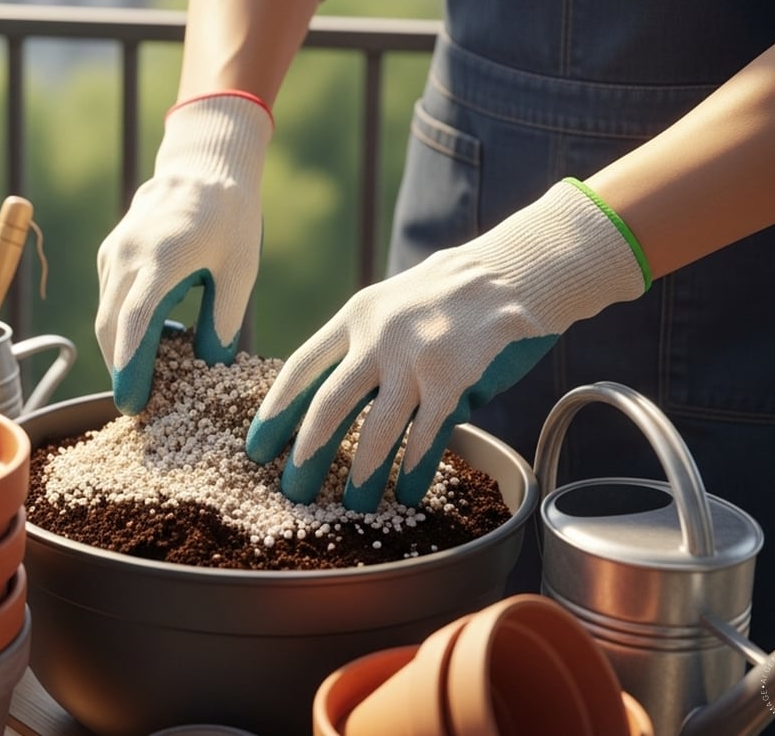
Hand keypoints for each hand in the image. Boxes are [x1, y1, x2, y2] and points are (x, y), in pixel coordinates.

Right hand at [96, 92, 270, 414]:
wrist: (203, 166)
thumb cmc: (230, 217)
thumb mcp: (240, 270)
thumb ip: (223, 320)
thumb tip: (211, 366)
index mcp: (161, 259)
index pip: (134, 325)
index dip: (129, 369)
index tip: (134, 404)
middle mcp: (127, 256)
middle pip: (110, 328)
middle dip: (120, 369)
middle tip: (140, 404)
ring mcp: (114, 253)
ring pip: (105, 316)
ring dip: (120, 350)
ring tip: (147, 378)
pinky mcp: (111, 253)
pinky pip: (109, 299)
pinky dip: (122, 326)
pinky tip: (153, 339)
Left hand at [245, 179, 648, 510]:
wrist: (518, 269)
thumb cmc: (450, 293)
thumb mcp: (390, 302)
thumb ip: (359, 343)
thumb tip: (323, 395)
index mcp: (355, 315)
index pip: (301, 369)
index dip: (275, 412)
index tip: (256, 448)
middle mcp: (379, 337)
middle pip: (329, 406)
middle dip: (306, 454)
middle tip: (292, 490)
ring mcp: (418, 360)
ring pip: (376, 432)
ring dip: (362, 475)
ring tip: (352, 506)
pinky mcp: (456, 382)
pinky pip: (426, 438)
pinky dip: (413, 471)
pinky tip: (405, 494)